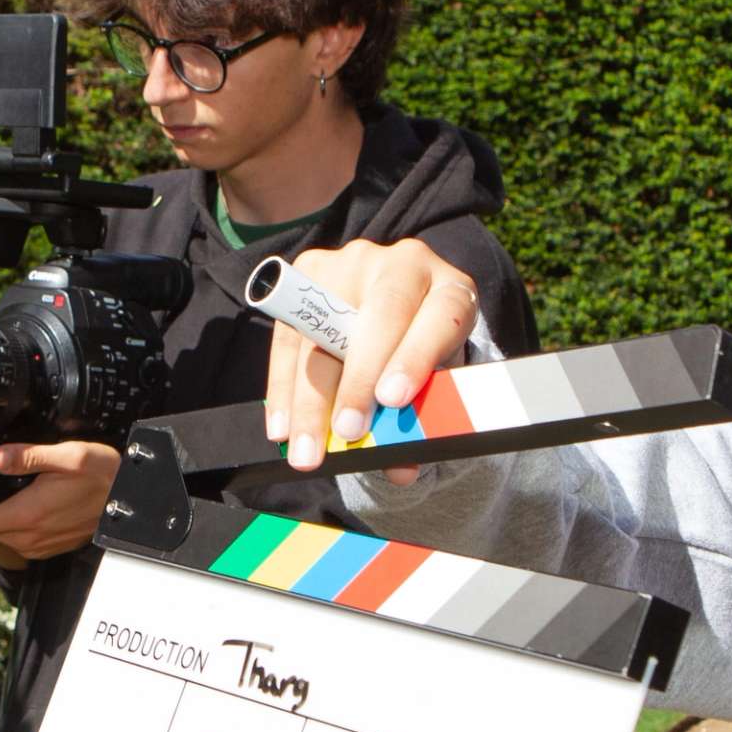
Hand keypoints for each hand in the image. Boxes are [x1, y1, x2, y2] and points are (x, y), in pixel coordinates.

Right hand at [263, 239, 481, 468]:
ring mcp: (353, 263)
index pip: (439, 316)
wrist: (403, 308)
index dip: (414, 358)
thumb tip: (400, 468)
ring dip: (310, 398)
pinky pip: (289, 335)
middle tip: (347, 433)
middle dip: (358, 381)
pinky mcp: (310, 272)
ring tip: (306, 449)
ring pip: (324, 332)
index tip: (393, 402)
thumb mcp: (437, 381)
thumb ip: (424, 418)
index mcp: (451, 290)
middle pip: (379, 318)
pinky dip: (283, 388)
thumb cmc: (423, 353)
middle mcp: (404, 265)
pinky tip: (281, 427)